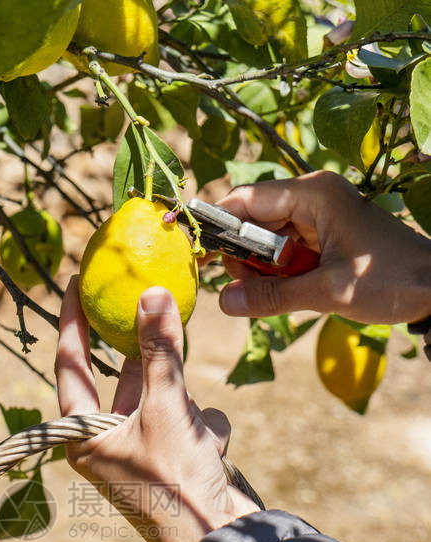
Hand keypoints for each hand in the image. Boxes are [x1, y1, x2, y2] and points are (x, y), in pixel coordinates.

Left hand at [55, 278, 258, 541]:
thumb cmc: (176, 483)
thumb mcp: (166, 407)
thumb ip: (159, 350)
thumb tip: (152, 294)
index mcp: (84, 435)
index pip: (71, 365)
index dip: (73, 320)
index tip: (76, 280)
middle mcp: (107, 444)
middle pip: (125, 379)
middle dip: (147, 357)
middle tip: (153, 305)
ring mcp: (143, 453)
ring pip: (166, 399)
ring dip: (187, 407)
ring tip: (195, 432)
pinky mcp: (176, 461)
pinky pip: (192, 423)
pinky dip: (206, 432)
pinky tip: (212, 454)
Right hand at [216, 170, 430, 325]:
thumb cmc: (389, 281)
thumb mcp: (327, 293)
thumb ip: (271, 297)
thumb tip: (223, 302)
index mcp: (313, 195)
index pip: (245, 200)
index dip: (217, 225)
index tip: (196, 253)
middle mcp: (313, 196)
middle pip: (252, 218)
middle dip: (241, 254)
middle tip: (243, 289)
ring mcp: (320, 215)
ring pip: (267, 237)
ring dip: (261, 267)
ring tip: (269, 294)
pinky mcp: (326, 234)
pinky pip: (286, 248)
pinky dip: (280, 271)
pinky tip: (286, 291)